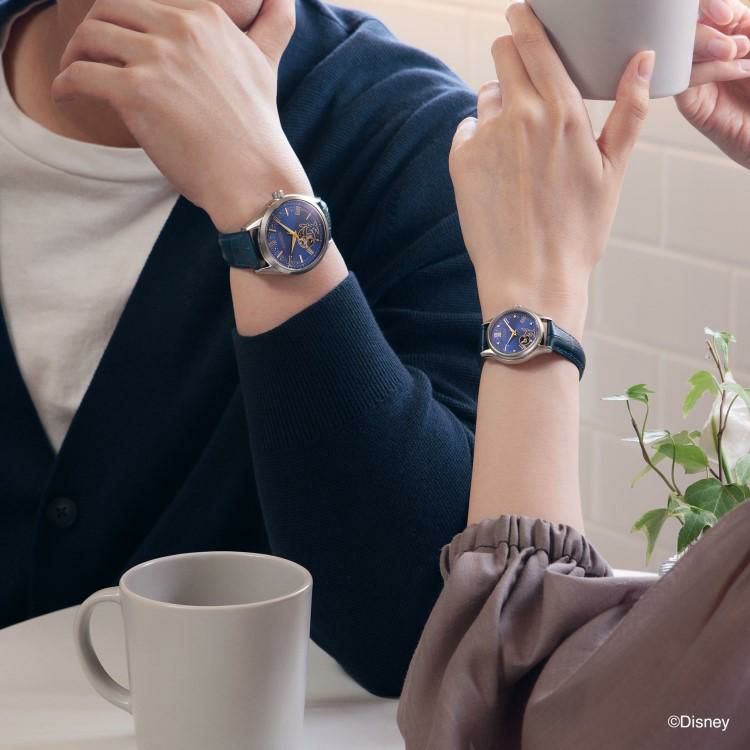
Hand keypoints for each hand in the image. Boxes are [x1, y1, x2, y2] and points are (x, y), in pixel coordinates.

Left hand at [51, 0, 309, 230]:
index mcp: (206, 18)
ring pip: (89, 37)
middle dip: (91, 31)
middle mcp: (181, 29)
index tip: (118, 45)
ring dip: (72, 56)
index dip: (124, 21)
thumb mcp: (266, 63)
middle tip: (86, 56)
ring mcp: (158, 60)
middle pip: (110, 10)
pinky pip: (80, 76)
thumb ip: (272, 24)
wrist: (254, 177)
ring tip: (72, 75)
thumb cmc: (256, 130)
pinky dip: (64, 85)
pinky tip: (65, 97)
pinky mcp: (136, 93)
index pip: (144, 1)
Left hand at [449, 2, 652, 336]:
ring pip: (485, 97)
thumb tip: (641, 59)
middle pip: (502, 55)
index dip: (524, 20)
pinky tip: (495, 175)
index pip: (533, 41)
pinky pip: (467, 131)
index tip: (520, 12)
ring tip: (516, 153)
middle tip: (521, 83)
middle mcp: (521, 116)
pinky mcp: (460, 161)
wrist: (531, 279)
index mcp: (563, 112)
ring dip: (498, 109)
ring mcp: (486, 138)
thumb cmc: (577, 232)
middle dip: (510, 58)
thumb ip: (629, 110)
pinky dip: (478, 141)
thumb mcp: (614, 172)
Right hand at [676, 0, 749, 168]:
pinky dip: (705, 72)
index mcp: (735, 33)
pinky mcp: (693, 104)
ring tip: (733, 55)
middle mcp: (713, 54)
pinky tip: (734, 72)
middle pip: (689, 28)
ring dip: (704, 48)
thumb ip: (748, 27)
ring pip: (681, 53)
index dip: (711, 5)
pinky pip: (684, 82)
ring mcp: (702, 79)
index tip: (726, 15)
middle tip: (733, 45)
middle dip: (708, 31)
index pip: (711, 10)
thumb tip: (727, 9)